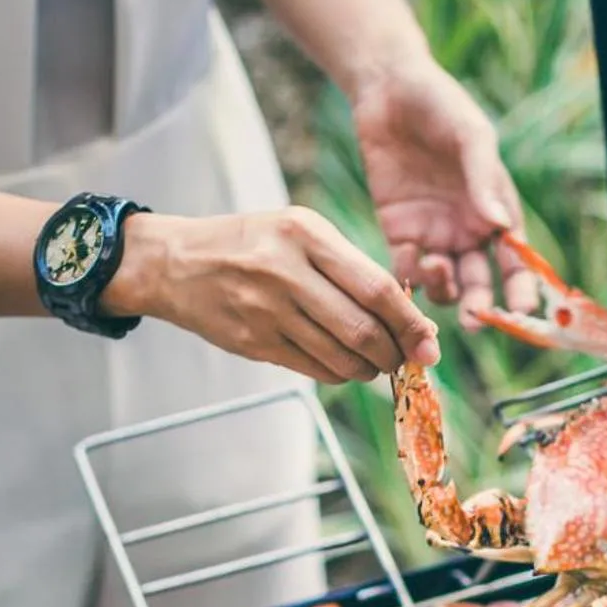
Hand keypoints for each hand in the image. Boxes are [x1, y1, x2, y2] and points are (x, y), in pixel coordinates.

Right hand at [109, 205, 439, 381]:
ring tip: (373, 364)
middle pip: (363, 329)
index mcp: (306, 233)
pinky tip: (342, 366)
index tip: (430, 343)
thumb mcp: (299, 232)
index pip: (376, 287)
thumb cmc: (252, 244)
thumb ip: (350, 268)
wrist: (175, 262)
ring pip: (340, 358)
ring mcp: (267, 309)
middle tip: (404, 360)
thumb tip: (408, 319)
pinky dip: (338, 375)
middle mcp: (286, 270)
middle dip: (394, 354)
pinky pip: (313, 370)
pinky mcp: (253, 341)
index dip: (410, 323)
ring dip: (368, 370)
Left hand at [350, 62, 536, 325]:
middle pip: (479, 284)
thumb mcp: (470, 135)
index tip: (521, 310)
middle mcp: (468, 232)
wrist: (389, 89)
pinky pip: (405, 269)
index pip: (515, 262)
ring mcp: (433, 235)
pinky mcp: (399, 232)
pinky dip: (408, 274)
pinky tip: (410, 256)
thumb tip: (501, 227)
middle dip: (479, 306)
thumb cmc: (442, 105)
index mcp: (496, 212)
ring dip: (443, 289)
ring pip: (443, 284)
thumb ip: (483, 179)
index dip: (520, 289)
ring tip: (437, 268)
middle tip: (474, 319)